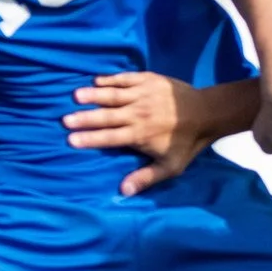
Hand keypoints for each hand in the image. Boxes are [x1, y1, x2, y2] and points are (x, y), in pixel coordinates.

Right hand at [65, 72, 211, 196]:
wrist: (206, 112)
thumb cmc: (186, 142)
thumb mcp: (171, 166)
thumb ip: (146, 177)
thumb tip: (123, 191)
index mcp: (140, 135)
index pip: (110, 138)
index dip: (90, 139)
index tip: (71, 140)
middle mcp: (138, 113)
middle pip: (107, 116)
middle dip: (85, 118)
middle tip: (65, 119)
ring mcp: (142, 94)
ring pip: (113, 95)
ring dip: (94, 95)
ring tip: (76, 95)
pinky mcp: (148, 80)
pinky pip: (125, 78)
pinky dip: (111, 79)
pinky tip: (96, 80)